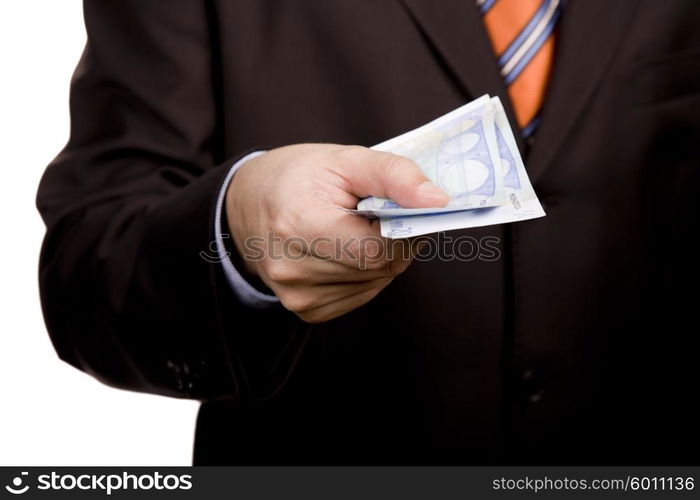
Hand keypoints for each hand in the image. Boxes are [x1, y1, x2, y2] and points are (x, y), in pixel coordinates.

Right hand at [226, 144, 448, 322]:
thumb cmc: (297, 176)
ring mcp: (297, 295)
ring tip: (358, 229)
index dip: (402, 231)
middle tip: (383, 214)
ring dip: (381, 257)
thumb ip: (394, 175)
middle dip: (395, 241)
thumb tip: (439, 202)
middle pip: (378, 267)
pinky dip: (366, 272)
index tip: (403, 210)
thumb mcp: (345, 159)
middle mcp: (293, 268)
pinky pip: (361, 294)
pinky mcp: (305, 310)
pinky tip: (346, 250)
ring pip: (375, 283)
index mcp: (298, 224)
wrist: (247, 204)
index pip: (375, 248)